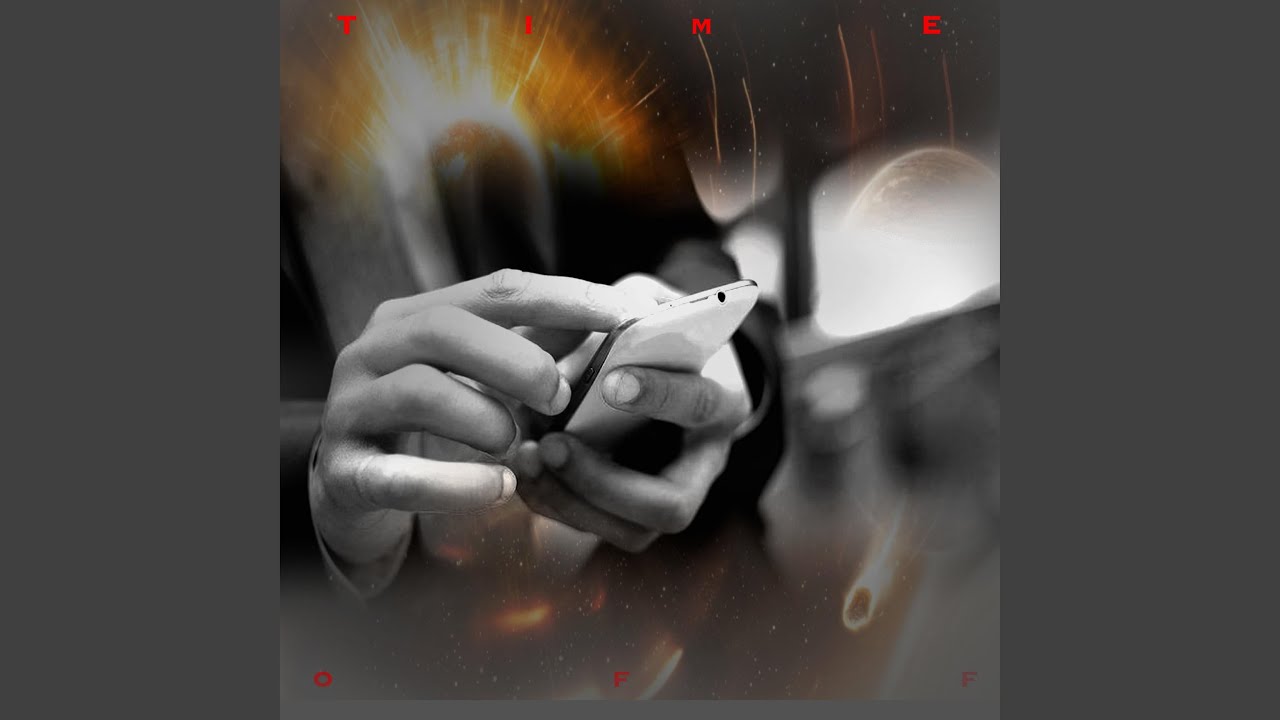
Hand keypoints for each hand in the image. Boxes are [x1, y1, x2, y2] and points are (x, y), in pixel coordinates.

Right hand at [310, 269, 650, 564]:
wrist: (351, 490)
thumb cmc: (430, 424)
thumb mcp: (478, 379)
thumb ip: (533, 346)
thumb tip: (611, 315)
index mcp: (411, 317)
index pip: (495, 290)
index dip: (563, 299)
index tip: (624, 316)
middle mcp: (372, 352)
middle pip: (445, 328)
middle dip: (517, 358)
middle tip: (560, 396)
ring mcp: (350, 410)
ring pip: (418, 390)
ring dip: (485, 416)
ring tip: (518, 443)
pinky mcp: (345, 474)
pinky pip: (398, 475)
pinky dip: (454, 483)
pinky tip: (498, 486)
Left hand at [514, 275, 752, 551]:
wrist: (662, 365)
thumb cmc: (655, 331)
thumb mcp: (649, 303)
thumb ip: (630, 306)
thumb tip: (602, 316)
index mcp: (723, 400)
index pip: (700, 405)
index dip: (660, 396)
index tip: (611, 382)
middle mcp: (705, 463)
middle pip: (670, 505)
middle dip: (604, 482)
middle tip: (552, 445)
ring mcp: (670, 496)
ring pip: (630, 531)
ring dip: (570, 501)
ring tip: (526, 457)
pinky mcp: (632, 514)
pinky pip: (596, 528)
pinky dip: (553, 502)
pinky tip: (522, 469)